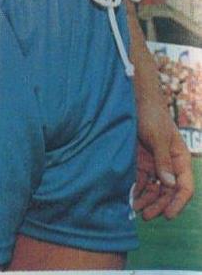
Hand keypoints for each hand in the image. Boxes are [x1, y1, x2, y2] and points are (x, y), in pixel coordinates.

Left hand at [133, 78, 193, 219]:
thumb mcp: (157, 137)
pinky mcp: (141, 160)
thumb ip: (162, 160)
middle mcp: (169, 164)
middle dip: (159, 204)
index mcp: (180, 159)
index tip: (168, 215)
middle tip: (146, 216)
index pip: (184, 186)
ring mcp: (155, 163)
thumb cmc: (151, 115)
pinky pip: (141, 179)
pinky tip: (131, 198)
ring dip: (147, 200)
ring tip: (136, 210)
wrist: (134, 100)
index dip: (178, 202)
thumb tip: (168, 184)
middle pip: (168, 191)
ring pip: (154, 188)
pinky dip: (137, 189)